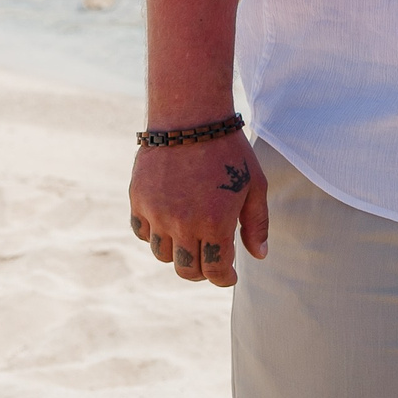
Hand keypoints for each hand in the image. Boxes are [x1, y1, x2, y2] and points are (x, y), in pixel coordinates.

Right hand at [128, 132, 267, 286]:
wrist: (190, 118)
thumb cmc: (229, 151)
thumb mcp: (255, 185)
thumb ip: (257, 224)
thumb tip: (259, 255)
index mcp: (215, 223)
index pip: (215, 270)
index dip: (224, 278)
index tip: (230, 275)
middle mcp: (182, 224)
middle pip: (187, 270)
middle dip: (202, 272)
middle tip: (211, 262)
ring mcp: (156, 214)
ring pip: (162, 254)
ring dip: (178, 252)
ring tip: (191, 238)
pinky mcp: (138, 201)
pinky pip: (143, 232)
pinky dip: (155, 234)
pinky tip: (169, 223)